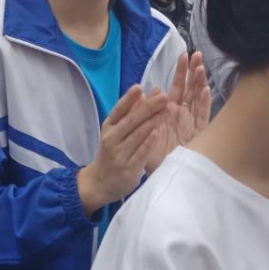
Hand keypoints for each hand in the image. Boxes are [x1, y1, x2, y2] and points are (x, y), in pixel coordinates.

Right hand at [77, 85, 168, 215]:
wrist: (100, 183)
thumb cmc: (112, 153)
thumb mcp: (116, 133)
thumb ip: (129, 115)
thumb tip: (142, 94)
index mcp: (109, 127)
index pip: (118, 110)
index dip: (129, 99)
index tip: (139, 87)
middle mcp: (112, 139)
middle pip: (131, 121)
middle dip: (148, 107)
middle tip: (164, 95)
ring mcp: (119, 154)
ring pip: (137, 135)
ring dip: (154, 121)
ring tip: (168, 109)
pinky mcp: (128, 169)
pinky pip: (140, 154)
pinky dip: (148, 143)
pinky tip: (158, 133)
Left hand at [142, 52, 210, 174]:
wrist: (156, 174)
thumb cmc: (151, 152)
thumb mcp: (146, 127)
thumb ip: (148, 109)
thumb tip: (154, 87)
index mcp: (171, 111)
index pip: (178, 87)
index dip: (182, 72)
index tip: (185, 54)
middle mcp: (183, 115)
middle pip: (192, 90)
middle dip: (194, 72)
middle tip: (198, 54)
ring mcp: (191, 124)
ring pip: (198, 100)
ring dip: (200, 84)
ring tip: (201, 68)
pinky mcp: (197, 136)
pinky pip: (201, 118)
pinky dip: (204, 104)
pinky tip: (206, 91)